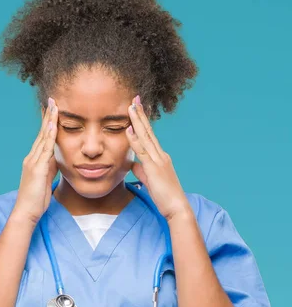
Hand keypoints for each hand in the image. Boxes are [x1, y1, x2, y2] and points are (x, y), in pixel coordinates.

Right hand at [13, 97, 59, 224]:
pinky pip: (45, 149)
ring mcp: (33, 162)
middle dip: (47, 116)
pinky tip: (53, 125)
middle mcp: (31, 158)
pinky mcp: (37, 168)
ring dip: (49, 120)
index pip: (42, 137)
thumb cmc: (36, 199)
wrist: (27, 212)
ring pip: (43, 137)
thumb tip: (57, 158)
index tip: (52, 109)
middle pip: (42, 132)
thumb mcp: (46, 179)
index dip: (47, 123)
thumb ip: (50, 167)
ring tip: (54, 106)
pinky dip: (49, 135)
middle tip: (52, 99)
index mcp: (34, 160)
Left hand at [125, 95, 190, 220]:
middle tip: (134, 98)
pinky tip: (129, 129)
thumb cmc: (164, 196)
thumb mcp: (149, 180)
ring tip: (130, 106)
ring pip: (145, 136)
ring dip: (137, 121)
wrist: (176, 207)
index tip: (136, 108)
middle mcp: (160, 154)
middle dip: (140, 114)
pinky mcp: (154, 168)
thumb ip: (141, 170)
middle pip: (148, 130)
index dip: (142, 121)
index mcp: (160, 156)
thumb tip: (132, 164)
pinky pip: (142, 151)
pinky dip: (135, 140)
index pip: (149, 134)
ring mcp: (158, 160)